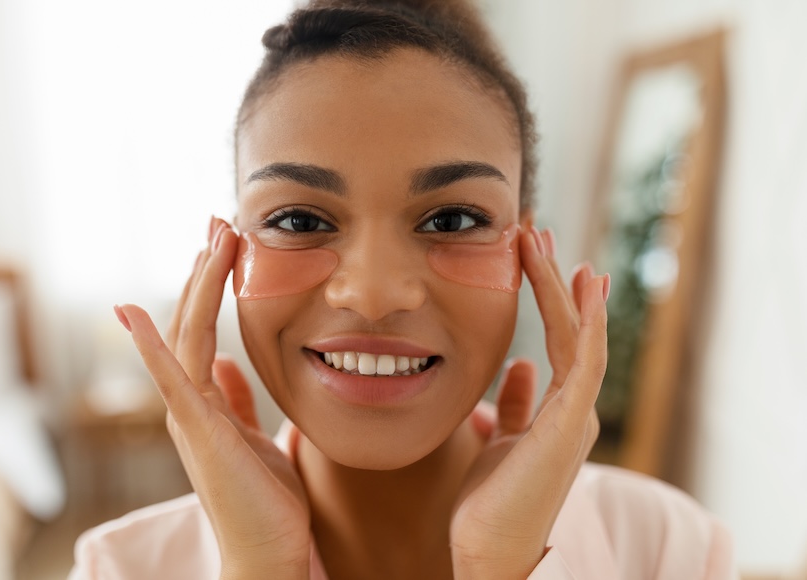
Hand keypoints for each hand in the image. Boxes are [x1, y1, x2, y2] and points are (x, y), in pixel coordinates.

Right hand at [114, 217, 310, 578]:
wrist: (268, 550)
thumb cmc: (265, 498)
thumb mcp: (253, 436)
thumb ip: (234, 401)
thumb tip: (227, 366)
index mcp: (204, 402)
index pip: (202, 330)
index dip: (210, 287)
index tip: (225, 246)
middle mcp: (189, 403)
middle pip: (190, 322)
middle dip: (204, 271)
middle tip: (218, 222)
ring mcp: (188, 417)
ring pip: (186, 337)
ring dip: (196, 285)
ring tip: (212, 239)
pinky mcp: (197, 432)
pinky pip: (171, 380)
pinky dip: (150, 345)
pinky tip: (134, 311)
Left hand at [450, 227, 607, 578]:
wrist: (489, 550)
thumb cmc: (491, 503)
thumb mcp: (502, 441)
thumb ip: (514, 405)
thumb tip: (518, 366)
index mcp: (557, 411)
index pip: (558, 341)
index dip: (551, 299)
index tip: (537, 260)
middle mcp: (573, 409)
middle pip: (569, 330)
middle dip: (554, 281)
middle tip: (537, 233)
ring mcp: (576, 416)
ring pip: (576, 337)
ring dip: (562, 287)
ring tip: (545, 243)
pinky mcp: (571, 424)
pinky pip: (582, 361)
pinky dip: (586, 321)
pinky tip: (583, 283)